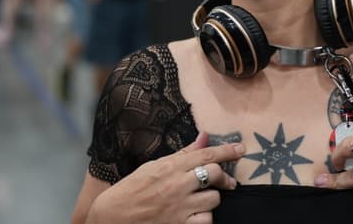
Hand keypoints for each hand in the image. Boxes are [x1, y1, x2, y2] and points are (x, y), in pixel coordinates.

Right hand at [88, 132, 243, 223]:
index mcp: (170, 167)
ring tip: (202, 200)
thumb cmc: (131, 190)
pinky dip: (205, 218)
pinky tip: (196, 215)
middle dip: (225, 177)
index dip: (227, 151)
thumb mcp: (153, 166)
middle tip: (227, 182)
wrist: (111, 219)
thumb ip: (182, 154)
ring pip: (214, 200)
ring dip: (212, 199)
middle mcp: (177, 185)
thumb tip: (204, 137)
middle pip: (215, 175)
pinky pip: (206, 221)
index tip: (241, 149)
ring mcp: (179, 207)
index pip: (206, 154)